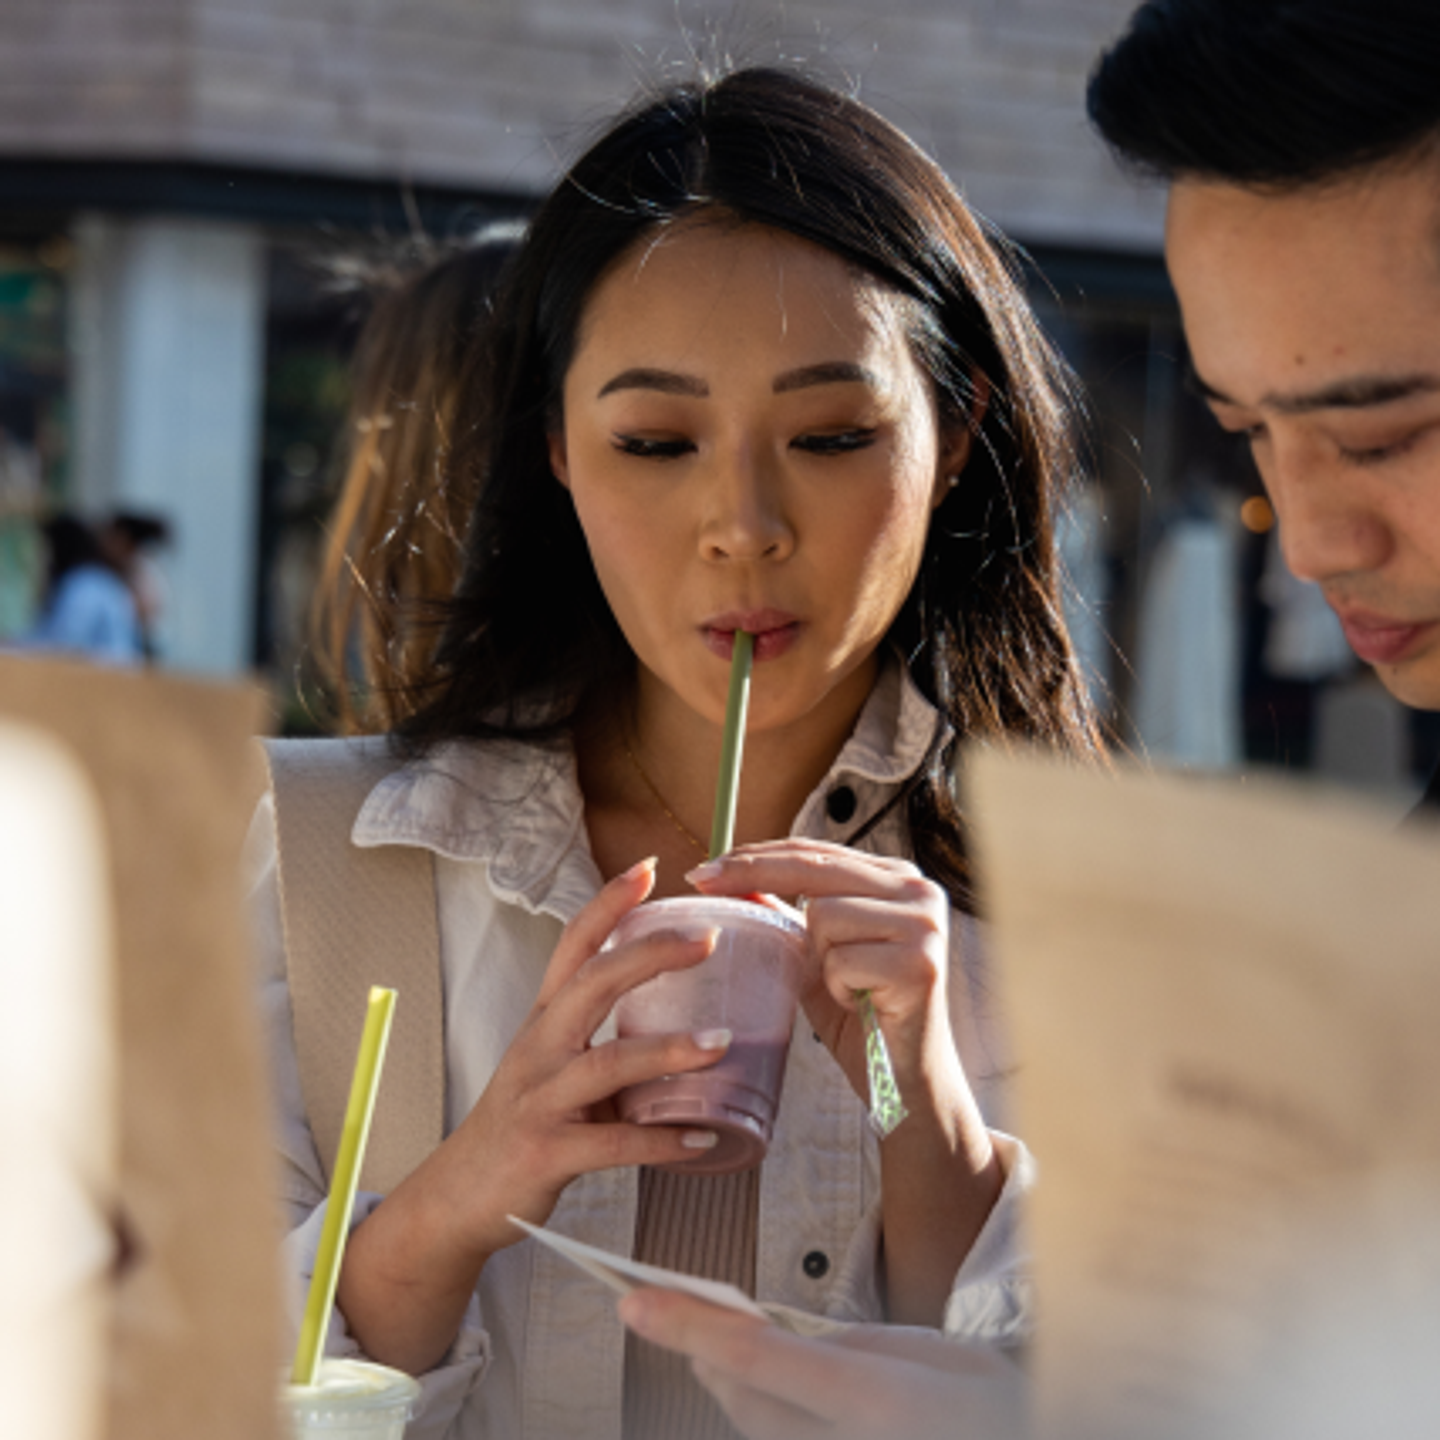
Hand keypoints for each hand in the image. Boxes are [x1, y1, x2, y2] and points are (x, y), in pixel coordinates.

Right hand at [440, 856, 735, 1260]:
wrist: (459, 1195)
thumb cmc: (519, 1123)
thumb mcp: (554, 1066)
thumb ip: (606, 1040)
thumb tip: (682, 1022)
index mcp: (544, 1021)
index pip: (573, 947)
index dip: (607, 904)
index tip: (647, 868)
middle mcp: (539, 1049)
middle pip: (593, 985)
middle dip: (651, 956)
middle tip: (707, 940)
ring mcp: (540, 1100)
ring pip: (607, 1063)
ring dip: (668, 1051)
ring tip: (720, 1044)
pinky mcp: (547, 1152)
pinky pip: (613, 1144)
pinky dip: (662, 1141)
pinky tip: (702, 1138)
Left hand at [618, 1288, 1028, 1439]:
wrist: (1027, 1431)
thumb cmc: (988, 1401)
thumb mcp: (927, 1354)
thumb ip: (848, 1349)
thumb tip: (772, 1341)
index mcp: (877, 1401)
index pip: (758, 1358)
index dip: (689, 1327)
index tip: (636, 1303)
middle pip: (743, 1400)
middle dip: (699, 1349)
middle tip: (657, 1303)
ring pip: (754, 1427)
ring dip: (725, 1382)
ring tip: (698, 1334)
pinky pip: (781, 1439)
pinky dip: (759, 1407)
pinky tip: (751, 1378)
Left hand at [685, 840, 1002, 1325]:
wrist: (907, 1084)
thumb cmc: (863, 1018)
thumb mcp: (815, 958)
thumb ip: (785, 917)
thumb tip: (732, 880)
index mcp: (897, 879)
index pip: (816, 853)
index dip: (758, 855)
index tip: (706, 868)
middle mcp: (920, 890)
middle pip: (815, 869)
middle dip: (753, 874)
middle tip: (700, 881)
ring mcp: (925, 924)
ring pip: (824, 916)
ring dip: (818, 960)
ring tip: (847, 988)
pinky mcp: (920, 963)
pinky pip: (841, 961)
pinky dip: (838, 988)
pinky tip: (861, 1004)